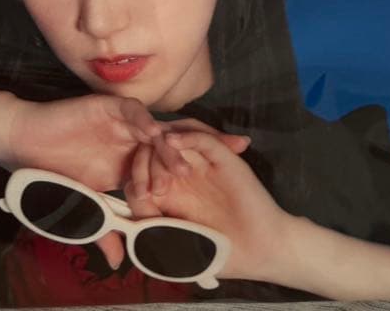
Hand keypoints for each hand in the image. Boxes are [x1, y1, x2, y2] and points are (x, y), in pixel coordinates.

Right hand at [8, 101, 251, 271]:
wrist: (25, 145)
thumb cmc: (53, 173)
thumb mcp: (84, 209)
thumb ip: (104, 231)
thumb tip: (120, 264)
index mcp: (134, 160)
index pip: (174, 162)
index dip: (201, 167)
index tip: (234, 178)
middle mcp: (135, 138)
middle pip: (178, 140)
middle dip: (209, 145)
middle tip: (238, 152)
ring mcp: (124, 122)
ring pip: (159, 129)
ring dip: (173, 145)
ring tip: (188, 165)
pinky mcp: (108, 107)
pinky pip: (133, 114)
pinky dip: (145, 124)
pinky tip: (156, 136)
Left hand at [123, 129, 290, 283]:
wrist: (261, 252)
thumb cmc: (221, 252)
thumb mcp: (176, 242)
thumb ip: (150, 224)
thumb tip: (129, 207)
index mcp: (171, 191)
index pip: (143, 169)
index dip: (135, 178)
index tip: (139, 200)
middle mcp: (184, 172)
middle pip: (154, 150)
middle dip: (143, 164)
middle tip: (149, 192)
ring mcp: (203, 162)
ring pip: (175, 139)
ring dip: (161, 151)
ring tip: (161, 180)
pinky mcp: (224, 157)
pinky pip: (201, 138)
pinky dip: (185, 136)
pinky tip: (171, 143)